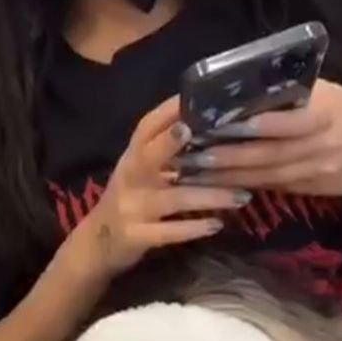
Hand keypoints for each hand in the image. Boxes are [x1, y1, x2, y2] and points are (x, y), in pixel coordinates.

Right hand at [83, 96, 251, 277]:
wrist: (97, 245)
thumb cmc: (129, 201)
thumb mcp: (140, 172)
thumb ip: (165, 153)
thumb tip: (206, 127)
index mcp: (132, 157)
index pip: (147, 127)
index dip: (170, 110)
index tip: (200, 95)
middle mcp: (130, 178)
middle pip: (151, 155)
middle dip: (175, 142)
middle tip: (214, 135)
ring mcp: (132, 208)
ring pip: (174, 198)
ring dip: (210, 196)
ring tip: (243, 196)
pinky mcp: (137, 236)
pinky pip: (169, 232)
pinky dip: (193, 228)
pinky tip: (217, 224)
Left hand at [184, 80, 341, 197]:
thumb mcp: (327, 93)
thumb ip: (289, 94)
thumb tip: (241, 90)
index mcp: (321, 111)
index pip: (279, 121)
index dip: (246, 126)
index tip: (210, 124)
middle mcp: (317, 143)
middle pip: (265, 154)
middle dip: (224, 157)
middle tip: (186, 155)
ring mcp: (314, 169)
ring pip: (264, 176)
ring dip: (225, 177)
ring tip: (190, 173)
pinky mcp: (309, 188)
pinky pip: (270, 188)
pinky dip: (241, 187)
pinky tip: (214, 187)